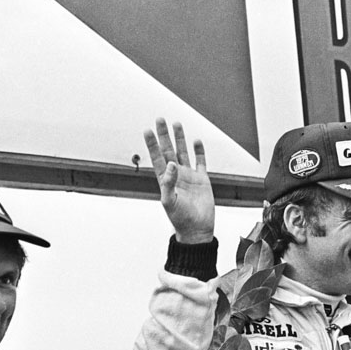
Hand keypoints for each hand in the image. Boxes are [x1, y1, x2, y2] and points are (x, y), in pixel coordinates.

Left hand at [144, 118, 214, 243]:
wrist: (197, 229)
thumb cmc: (181, 219)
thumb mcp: (169, 201)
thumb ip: (168, 182)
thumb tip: (171, 164)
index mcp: (165, 180)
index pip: (157, 157)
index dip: (152, 144)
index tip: (148, 130)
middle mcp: (176, 175)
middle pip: (168, 150)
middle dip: (164, 135)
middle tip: (160, 120)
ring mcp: (189, 176)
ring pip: (183, 152)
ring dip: (180, 139)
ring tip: (177, 124)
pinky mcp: (202, 180)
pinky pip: (200, 162)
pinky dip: (199, 151)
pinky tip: (196, 141)